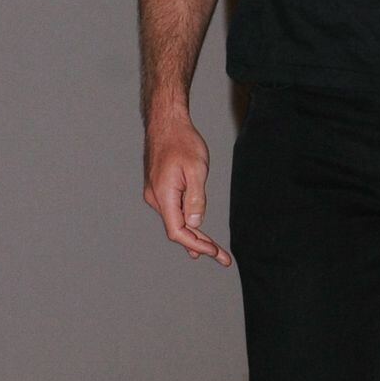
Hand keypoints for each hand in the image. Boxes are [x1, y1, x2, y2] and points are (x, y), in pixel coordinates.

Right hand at [143, 113, 231, 265]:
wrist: (166, 122)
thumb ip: (196, 198)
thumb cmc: (182, 142)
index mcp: (163, 196)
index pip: (178, 231)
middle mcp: (156, 198)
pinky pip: (174, 212)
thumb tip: (196, 224)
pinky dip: (187, 223)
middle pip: (177, 230)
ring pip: (176, 221)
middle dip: (200, 245)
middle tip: (223, 258)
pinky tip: (195, 233)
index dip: (196, 244)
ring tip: (213, 251)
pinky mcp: (160, 189)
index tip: (215, 252)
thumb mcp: (196, 169)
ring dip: (194, 236)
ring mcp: (156, 194)